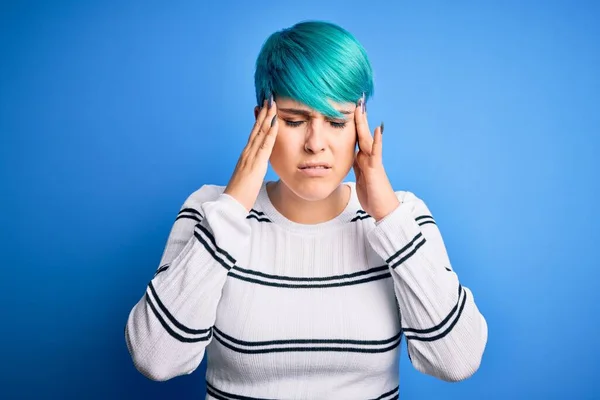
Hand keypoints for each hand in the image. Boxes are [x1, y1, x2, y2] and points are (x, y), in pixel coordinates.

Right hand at [224, 96, 277, 211]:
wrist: (231, 204)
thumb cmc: (240, 194)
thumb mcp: (248, 178)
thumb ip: (253, 170)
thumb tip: (258, 167)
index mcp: (246, 156)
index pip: (254, 134)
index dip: (259, 121)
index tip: (264, 108)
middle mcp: (247, 152)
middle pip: (256, 129)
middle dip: (263, 113)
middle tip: (269, 98)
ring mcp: (250, 156)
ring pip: (260, 132)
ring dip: (267, 117)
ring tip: (272, 103)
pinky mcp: (256, 163)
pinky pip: (265, 145)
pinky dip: (270, 132)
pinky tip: (275, 122)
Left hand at [353, 98, 399, 221]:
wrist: (383, 209)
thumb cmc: (372, 196)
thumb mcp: (360, 179)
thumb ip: (357, 167)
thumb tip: (351, 158)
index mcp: (362, 160)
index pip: (355, 138)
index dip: (351, 125)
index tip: (347, 110)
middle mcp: (368, 158)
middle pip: (361, 134)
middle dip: (358, 118)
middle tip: (356, 100)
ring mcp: (373, 162)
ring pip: (367, 139)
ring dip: (364, 124)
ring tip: (362, 108)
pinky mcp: (376, 169)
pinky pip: (376, 153)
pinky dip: (376, 141)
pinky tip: (377, 129)